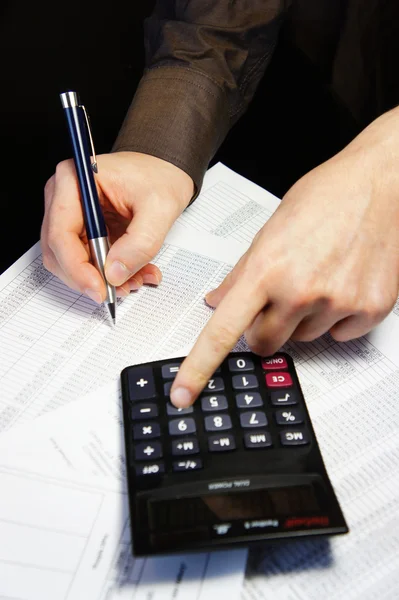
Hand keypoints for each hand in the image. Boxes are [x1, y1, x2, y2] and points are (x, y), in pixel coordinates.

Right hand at [41, 152, 193, 300]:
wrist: (165, 169)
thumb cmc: (159, 176)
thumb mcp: (160, 208)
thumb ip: (140, 242)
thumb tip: (115, 273)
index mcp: (74, 181)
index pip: (60, 234)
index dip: (77, 268)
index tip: (100, 289)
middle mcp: (64, 198)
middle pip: (59, 253)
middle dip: (89, 278)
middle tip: (118, 290)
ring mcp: (71, 216)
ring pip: (72, 262)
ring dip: (101, 279)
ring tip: (134, 279)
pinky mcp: (83, 230)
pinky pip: (88, 261)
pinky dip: (110, 273)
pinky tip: (134, 273)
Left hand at [170, 109, 398, 407]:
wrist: (378, 184)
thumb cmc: (324, 198)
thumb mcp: (269, 232)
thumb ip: (241, 274)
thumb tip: (218, 303)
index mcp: (268, 270)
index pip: (223, 331)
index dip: (198, 367)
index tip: (184, 394)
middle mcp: (302, 291)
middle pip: (265, 344)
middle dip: (264, 328)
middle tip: (277, 298)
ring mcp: (339, 304)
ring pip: (304, 338)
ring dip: (303, 318)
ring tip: (318, 277)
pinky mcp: (370, 310)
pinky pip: (339, 335)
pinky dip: (336, 317)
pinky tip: (342, 284)